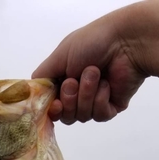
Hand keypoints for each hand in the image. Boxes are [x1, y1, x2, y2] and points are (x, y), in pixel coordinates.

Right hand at [32, 11, 146, 123]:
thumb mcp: (59, 56)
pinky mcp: (110, 108)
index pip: (52, 107)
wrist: (126, 42)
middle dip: (70, 99)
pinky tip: (107, 84)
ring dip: (86, 94)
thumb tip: (33, 94)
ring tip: (96, 74)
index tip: (56, 104)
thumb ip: (42, 76)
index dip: (53, 109)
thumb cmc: (93, 42)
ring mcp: (94, 102)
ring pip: (82, 116)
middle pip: (65, 117)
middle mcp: (78, 94)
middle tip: (75, 80)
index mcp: (64, 81)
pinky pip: (98, 115)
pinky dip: (100, 99)